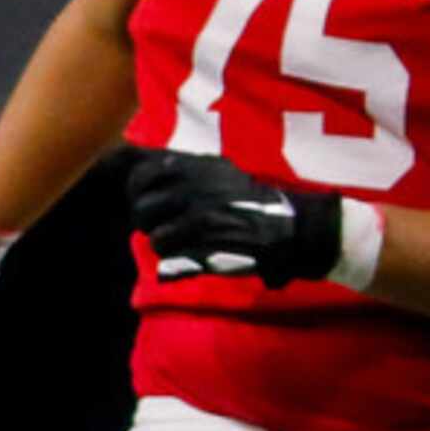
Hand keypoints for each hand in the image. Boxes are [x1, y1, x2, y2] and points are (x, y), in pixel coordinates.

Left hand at [128, 149, 343, 289]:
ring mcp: (200, 218)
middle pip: (142, 209)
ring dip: (164, 244)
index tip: (146, 200)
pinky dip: (175, 263)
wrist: (291, 227)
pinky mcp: (206, 248)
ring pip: (155, 238)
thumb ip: (185, 172)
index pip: (144, 174)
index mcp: (198, 167)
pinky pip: (170, 260)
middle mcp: (195, 189)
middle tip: (161, 227)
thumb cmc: (252, 202)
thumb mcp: (221, 173)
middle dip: (146, 222)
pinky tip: (192, 256)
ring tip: (182, 243)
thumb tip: (144, 173)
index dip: (138, 191)